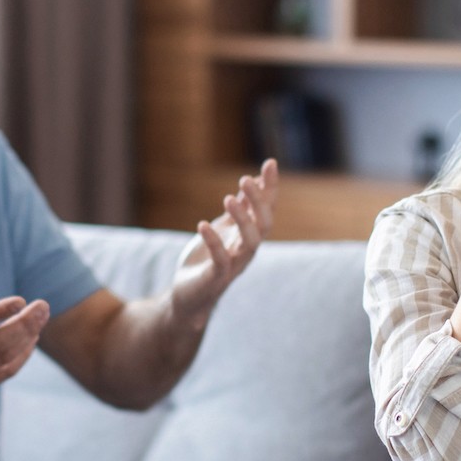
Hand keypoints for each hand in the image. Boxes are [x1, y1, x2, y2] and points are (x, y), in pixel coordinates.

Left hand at [171, 158, 278, 329]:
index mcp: (249, 236)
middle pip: (264, 225)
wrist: (190, 297)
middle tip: (245, 179)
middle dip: (258, 202)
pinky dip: (214, 242)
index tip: (270, 163)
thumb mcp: (224, 228)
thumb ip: (239, 209)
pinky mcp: (216, 278)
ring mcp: (233, 265)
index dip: (270, 187)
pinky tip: (203, 224)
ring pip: (249, 243)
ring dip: (242, 220)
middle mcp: (246, 250)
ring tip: (228, 198)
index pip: (266, 209)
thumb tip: (254, 181)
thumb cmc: (207, 260)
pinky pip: (221, 260)